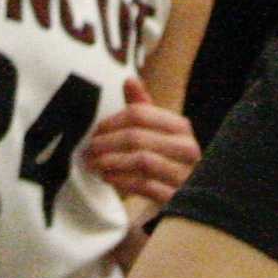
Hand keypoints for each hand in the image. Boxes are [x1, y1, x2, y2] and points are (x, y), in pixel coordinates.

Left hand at [84, 76, 199, 206]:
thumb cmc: (167, 158)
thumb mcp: (159, 132)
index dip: (112, 121)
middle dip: (107, 143)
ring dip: (111, 162)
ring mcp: (183, 173)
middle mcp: (186, 148)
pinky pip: (144, 185)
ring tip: (95, 165)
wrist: (188, 194)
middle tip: (90, 150)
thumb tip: (129, 80)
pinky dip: (121, 181)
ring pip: (141, 161)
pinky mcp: (176, 196)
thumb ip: (143, 108)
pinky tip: (108, 178)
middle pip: (137, 137)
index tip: (96, 131)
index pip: (140, 114)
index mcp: (180, 127)